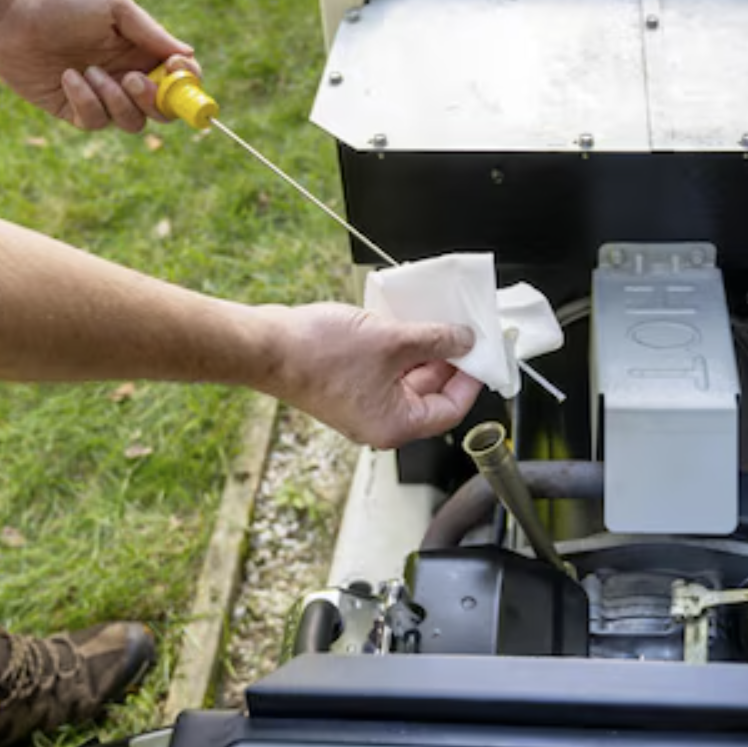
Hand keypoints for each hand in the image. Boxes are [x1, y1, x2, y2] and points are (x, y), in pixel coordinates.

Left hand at [0, 0, 201, 132]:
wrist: (9, 13)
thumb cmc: (62, 2)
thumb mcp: (112, 7)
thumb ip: (151, 33)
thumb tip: (189, 55)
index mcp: (141, 52)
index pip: (178, 81)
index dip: (187, 84)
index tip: (178, 71)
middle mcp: (125, 78)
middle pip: (162, 112)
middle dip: (154, 101)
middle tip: (134, 80)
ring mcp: (100, 97)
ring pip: (131, 123)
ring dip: (116, 100)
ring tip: (92, 71)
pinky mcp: (72, 110)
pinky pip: (94, 122)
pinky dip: (86, 102)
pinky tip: (68, 76)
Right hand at [265, 303, 482, 448]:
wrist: (266, 346)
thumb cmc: (316, 354)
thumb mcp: (392, 340)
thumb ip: (436, 340)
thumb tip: (465, 340)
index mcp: (395, 425)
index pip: (451, 409)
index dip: (471, 378)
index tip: (481, 353)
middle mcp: (379, 422)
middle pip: (430, 395)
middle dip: (447, 361)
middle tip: (461, 331)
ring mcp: (362, 405)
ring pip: (407, 380)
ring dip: (422, 352)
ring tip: (431, 321)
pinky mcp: (347, 387)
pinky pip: (385, 371)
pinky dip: (398, 351)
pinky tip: (402, 324)